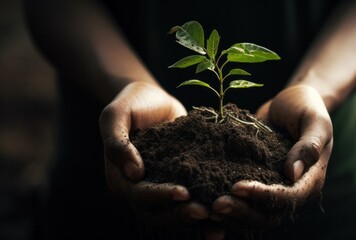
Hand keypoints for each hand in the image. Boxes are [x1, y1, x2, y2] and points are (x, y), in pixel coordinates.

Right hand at [99, 81, 208, 224]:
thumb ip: (117, 142)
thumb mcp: (116, 115)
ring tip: (217, 215)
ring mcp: (160, 185)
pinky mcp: (179, 180)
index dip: (160, 196)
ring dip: (193, 216)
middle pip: (158, 211)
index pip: (138, 195)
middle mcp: (138, 188)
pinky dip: (204, 205)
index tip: (184, 193)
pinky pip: (190, 198)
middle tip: (205, 211)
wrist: (153, 99)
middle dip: (180, 213)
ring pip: (174, 210)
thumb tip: (133, 173)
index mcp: (119, 177)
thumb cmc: (131, 103)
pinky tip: (224, 210)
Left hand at [211, 85, 332, 227]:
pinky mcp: (257, 179)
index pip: (287, 198)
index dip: (262, 196)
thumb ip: (309, 145)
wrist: (292, 101)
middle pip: (267, 213)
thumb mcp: (314, 121)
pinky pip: (243, 197)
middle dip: (241, 210)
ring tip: (207, 206)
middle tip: (215, 205)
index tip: (236, 187)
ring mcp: (273, 185)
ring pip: (253, 211)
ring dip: (232, 211)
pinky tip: (205, 196)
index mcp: (310, 179)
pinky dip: (228, 200)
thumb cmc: (307, 107)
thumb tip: (291, 174)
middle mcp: (292, 189)